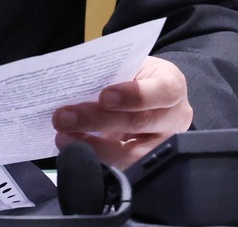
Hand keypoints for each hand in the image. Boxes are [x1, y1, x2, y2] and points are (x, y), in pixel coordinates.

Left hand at [51, 56, 193, 167]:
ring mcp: (162, 146)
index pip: (162, 91)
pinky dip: (94, 159)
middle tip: (64, 118)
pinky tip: (74, 150)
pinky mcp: (146, 164)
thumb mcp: (132, 68)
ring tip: (64, 138)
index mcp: (172, 86)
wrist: (148, 99)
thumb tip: (77, 82)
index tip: (104, 96)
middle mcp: (174, 119)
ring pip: (131, 153)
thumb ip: (113, 75)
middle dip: (98, 120)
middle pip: (139, 123)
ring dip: (93, 147)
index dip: (134, 95)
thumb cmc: (137, 79)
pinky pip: (121, 168)